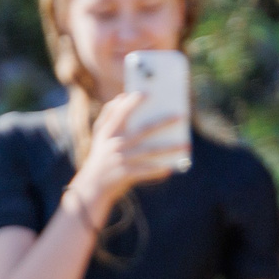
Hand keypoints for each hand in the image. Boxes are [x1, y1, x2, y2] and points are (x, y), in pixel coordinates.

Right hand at [67, 90, 179, 216]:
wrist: (92, 186)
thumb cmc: (101, 156)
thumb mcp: (100, 135)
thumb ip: (109, 114)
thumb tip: (122, 96)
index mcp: (108, 131)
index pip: (121, 112)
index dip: (133, 102)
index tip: (148, 93)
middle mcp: (115, 143)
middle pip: (143, 130)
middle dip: (163, 122)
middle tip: (180, 115)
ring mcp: (121, 159)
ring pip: (150, 151)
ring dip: (169, 148)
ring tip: (186, 144)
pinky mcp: (125, 174)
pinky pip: (146, 171)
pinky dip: (158, 170)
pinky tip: (171, 168)